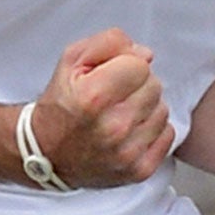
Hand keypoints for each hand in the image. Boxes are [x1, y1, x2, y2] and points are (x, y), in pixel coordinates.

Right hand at [30, 28, 174, 187]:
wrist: (47, 154)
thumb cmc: (61, 106)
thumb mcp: (71, 61)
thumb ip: (109, 44)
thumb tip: (145, 54)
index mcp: (93, 97)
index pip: (140, 65)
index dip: (127, 65)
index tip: (112, 75)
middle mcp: (112, 128)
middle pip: (154, 87)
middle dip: (137, 86)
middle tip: (115, 96)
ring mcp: (127, 153)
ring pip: (163, 110)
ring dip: (146, 108)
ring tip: (122, 114)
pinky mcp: (138, 171)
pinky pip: (168, 135)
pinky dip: (153, 130)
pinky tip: (132, 131)